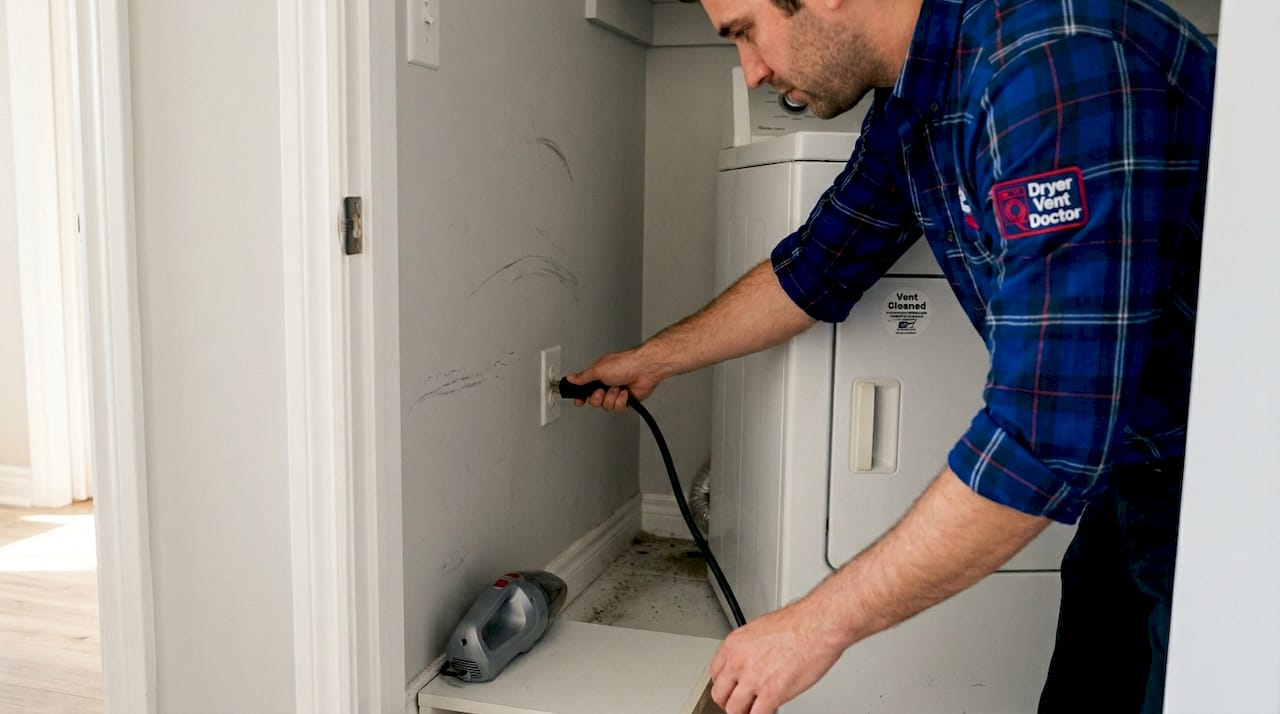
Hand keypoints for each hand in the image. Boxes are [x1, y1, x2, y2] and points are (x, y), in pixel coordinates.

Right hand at [567, 349, 662, 412]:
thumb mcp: (598, 370)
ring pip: (606, 406)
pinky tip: (625, 392)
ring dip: (612, 398)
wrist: (644, 370)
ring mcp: (616, 393)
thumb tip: (571, 378)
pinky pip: (618, 409)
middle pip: (594, 401)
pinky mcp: (626, 400)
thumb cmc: (624, 364)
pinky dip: (621, 401)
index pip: (584, 389)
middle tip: (603, 390)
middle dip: (598, 397)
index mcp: (598, 375)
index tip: (579, 401)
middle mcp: (606, 384)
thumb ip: (583, 377)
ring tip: (617, 388)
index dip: (580, 397)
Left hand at [709, 598, 848, 713]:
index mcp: (734, 645)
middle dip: (730, 702)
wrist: (817, 625)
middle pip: (720, 694)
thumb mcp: (760, 630)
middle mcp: (738, 662)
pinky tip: (770, 711)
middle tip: (741, 705)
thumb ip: (750, 649)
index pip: (715, 674)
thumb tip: (753, 661)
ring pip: (734, 709)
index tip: (732, 690)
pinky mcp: (771, 693)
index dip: (725, 685)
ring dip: (744, 712)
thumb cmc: (798, 623)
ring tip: (755, 710)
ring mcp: (753, 679)